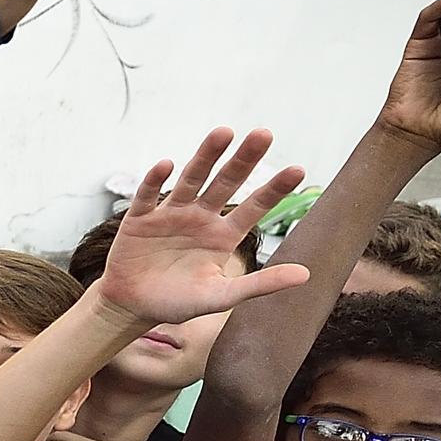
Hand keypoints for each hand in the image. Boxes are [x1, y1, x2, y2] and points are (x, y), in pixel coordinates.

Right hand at [93, 129, 309, 325]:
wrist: (133, 307)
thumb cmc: (178, 302)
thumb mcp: (222, 297)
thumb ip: (261, 284)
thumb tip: (306, 275)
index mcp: (223, 235)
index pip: (255, 207)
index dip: (275, 189)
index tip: (298, 170)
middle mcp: (200, 218)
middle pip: (226, 182)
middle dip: (244, 159)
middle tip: (264, 134)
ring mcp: (171, 215)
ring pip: (191, 180)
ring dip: (206, 156)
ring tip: (224, 133)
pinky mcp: (140, 219)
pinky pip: (148, 196)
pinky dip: (155, 181)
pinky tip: (167, 165)